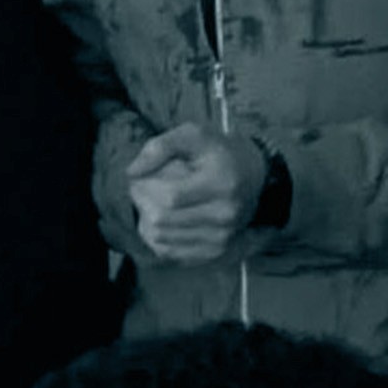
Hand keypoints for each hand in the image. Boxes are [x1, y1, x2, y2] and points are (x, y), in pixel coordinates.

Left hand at [126, 124, 265, 269]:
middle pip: (162, 220)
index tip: (138, 177)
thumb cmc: (220, 152)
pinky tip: (158, 221)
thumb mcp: (194, 134)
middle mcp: (226, 215)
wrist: (256, 176)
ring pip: (162, 239)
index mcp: (222, 183)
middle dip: (141, 204)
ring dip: (145, 221)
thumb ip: (160, 147)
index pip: (169, 196)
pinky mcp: (216, 253)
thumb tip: (131, 172)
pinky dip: (156, 238)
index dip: (144, 187)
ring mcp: (222, 238)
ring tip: (149, 203)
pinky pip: (171, 253)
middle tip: (139, 190)